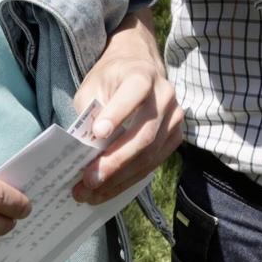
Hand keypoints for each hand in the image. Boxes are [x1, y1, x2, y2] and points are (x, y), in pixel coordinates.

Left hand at [69, 13, 182, 204]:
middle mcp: (164, 96)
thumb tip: (85, 151)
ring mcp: (174, 117)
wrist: (139, 67)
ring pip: (150, 155)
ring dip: (120, 178)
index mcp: (142, 75)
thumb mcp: (93, 85)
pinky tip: (108, 189)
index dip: (117, 114)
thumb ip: (90, 112)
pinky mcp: (175, 136)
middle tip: (88, 181)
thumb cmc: (111, 78)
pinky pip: (154, 163)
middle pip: (144, 135)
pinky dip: (130, 179)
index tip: (97, 132)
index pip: (133, 93)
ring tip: (91, 194)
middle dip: (115, 162)